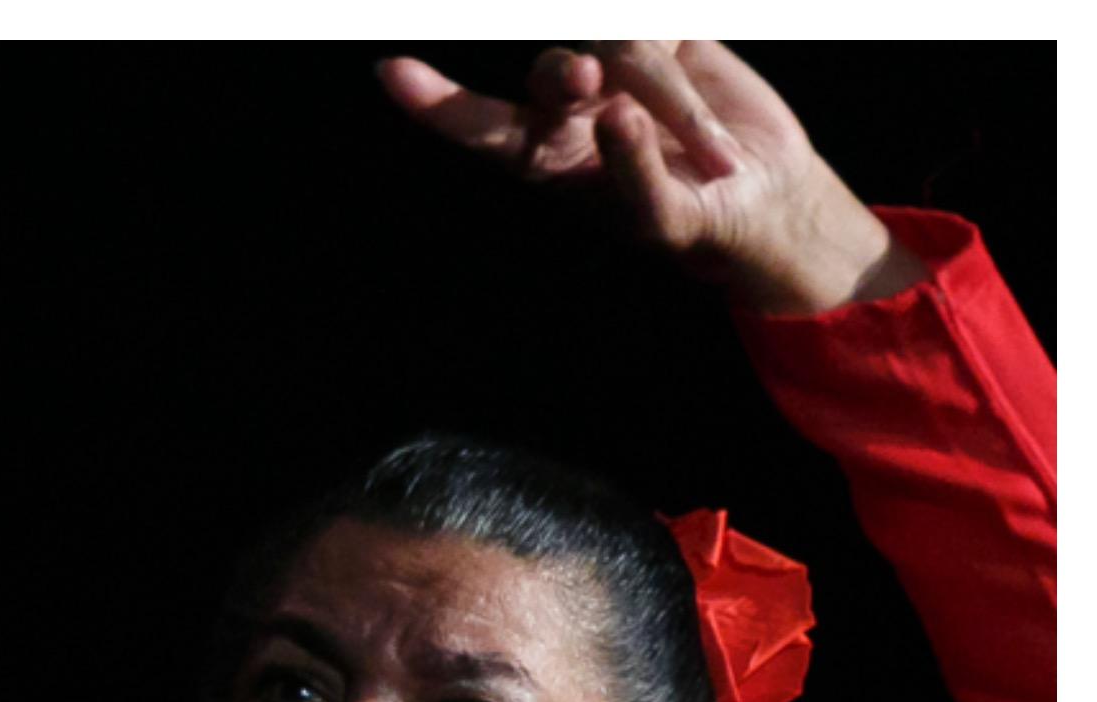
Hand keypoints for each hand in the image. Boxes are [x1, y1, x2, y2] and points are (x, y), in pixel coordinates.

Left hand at [379, 43, 905, 314]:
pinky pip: (664, 32)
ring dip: (657, 87)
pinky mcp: (670, 37)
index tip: (391, 72)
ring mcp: (618, 66)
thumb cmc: (692, 220)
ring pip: (614, 43)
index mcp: (544, 156)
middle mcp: (570, 107)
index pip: (478, 125)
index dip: (435, 101)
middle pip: (549, 71)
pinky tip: (709, 123)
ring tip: (698, 136)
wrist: (760, 192)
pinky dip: (688, 76)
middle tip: (587, 80)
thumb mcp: (658, 216)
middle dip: (563, 75)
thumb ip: (630, 171)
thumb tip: (614, 112)